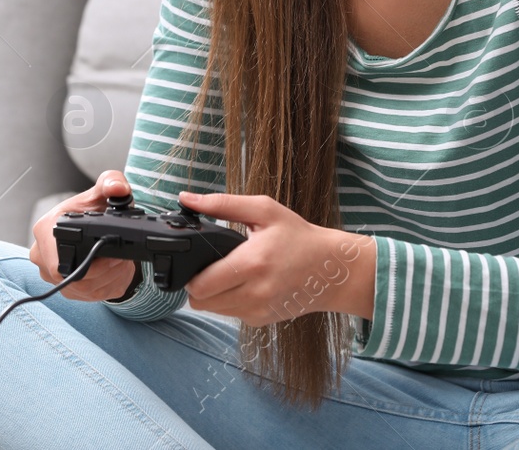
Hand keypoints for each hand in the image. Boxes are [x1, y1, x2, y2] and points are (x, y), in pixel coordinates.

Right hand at [29, 170, 141, 302]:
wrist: (95, 226)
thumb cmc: (94, 209)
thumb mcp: (103, 192)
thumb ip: (112, 182)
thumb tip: (118, 188)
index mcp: (45, 230)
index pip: (59, 263)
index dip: (92, 264)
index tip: (115, 255)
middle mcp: (42, 257)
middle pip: (74, 280)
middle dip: (105, 272)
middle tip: (122, 259)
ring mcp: (53, 276)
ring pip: (85, 291)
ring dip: (110, 279)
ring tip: (122, 263)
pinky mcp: (67, 289)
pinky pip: (90, 296)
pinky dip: (109, 286)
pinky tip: (117, 272)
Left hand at [175, 190, 375, 325]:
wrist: (331, 269)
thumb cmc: (298, 236)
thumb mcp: (264, 210)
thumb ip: (222, 204)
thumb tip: (187, 199)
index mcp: (252, 263)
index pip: (200, 285)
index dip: (191, 274)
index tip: (197, 260)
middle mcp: (254, 293)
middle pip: (201, 302)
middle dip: (198, 285)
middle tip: (210, 266)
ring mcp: (258, 310)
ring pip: (214, 311)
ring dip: (213, 295)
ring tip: (229, 273)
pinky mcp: (262, 320)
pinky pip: (231, 314)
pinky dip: (230, 302)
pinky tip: (245, 284)